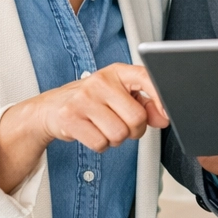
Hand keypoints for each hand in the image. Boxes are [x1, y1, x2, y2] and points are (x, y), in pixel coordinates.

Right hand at [0, 64, 167, 191]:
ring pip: (119, 134)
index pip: (147, 77)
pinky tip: (91, 132)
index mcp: (117, 72)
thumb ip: (145, 104)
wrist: (51, 108)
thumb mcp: (119, 95)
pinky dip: (100, 145)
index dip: (161, 97)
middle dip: (134, 130)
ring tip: (103, 127)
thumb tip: (164, 117)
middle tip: (121, 124)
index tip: (167, 113)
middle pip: (136, 118)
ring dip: (115, 139)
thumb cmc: (91, 101)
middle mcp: (100, 81)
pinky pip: (100, 143)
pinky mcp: (70, 118)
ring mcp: (83, 98)